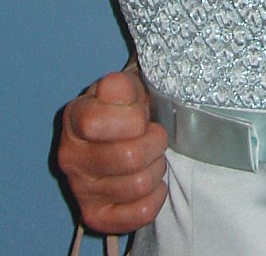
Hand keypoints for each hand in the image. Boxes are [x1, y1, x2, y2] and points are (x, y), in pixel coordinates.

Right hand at [57, 69, 167, 233]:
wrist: (120, 132)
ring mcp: (81, 190)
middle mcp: (71, 157)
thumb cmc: (124, 107)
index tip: (141, 114)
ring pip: (139, 184)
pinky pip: (140, 213)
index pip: (96, 123)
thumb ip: (120, 87)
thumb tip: (117, 91)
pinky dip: (155, 197)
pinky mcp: (96, 216)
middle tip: (154, 136)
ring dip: (157, 168)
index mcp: (75, 119)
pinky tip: (152, 184)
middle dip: (155, 142)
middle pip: (129, 157)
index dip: (132, 117)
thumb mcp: (123, 87)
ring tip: (152, 158)